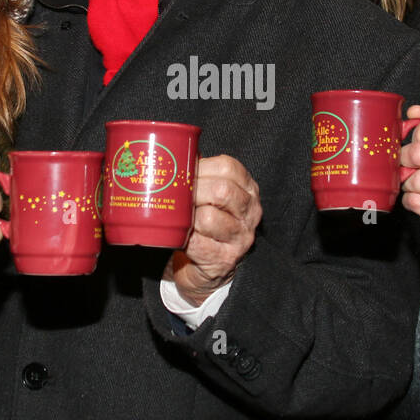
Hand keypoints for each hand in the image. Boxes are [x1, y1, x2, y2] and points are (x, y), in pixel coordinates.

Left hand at [165, 155, 261, 304]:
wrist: (207, 269)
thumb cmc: (205, 225)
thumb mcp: (210, 196)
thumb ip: (199, 175)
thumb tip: (169, 151)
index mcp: (247, 189)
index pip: (228, 168)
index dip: (200, 167)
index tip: (182, 173)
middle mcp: (250, 212)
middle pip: (221, 191)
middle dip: (191, 191)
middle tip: (174, 196)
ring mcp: (240, 237)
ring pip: (209, 218)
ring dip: (186, 217)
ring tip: (177, 218)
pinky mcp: (225, 260)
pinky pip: (198, 244)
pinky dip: (183, 239)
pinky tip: (178, 237)